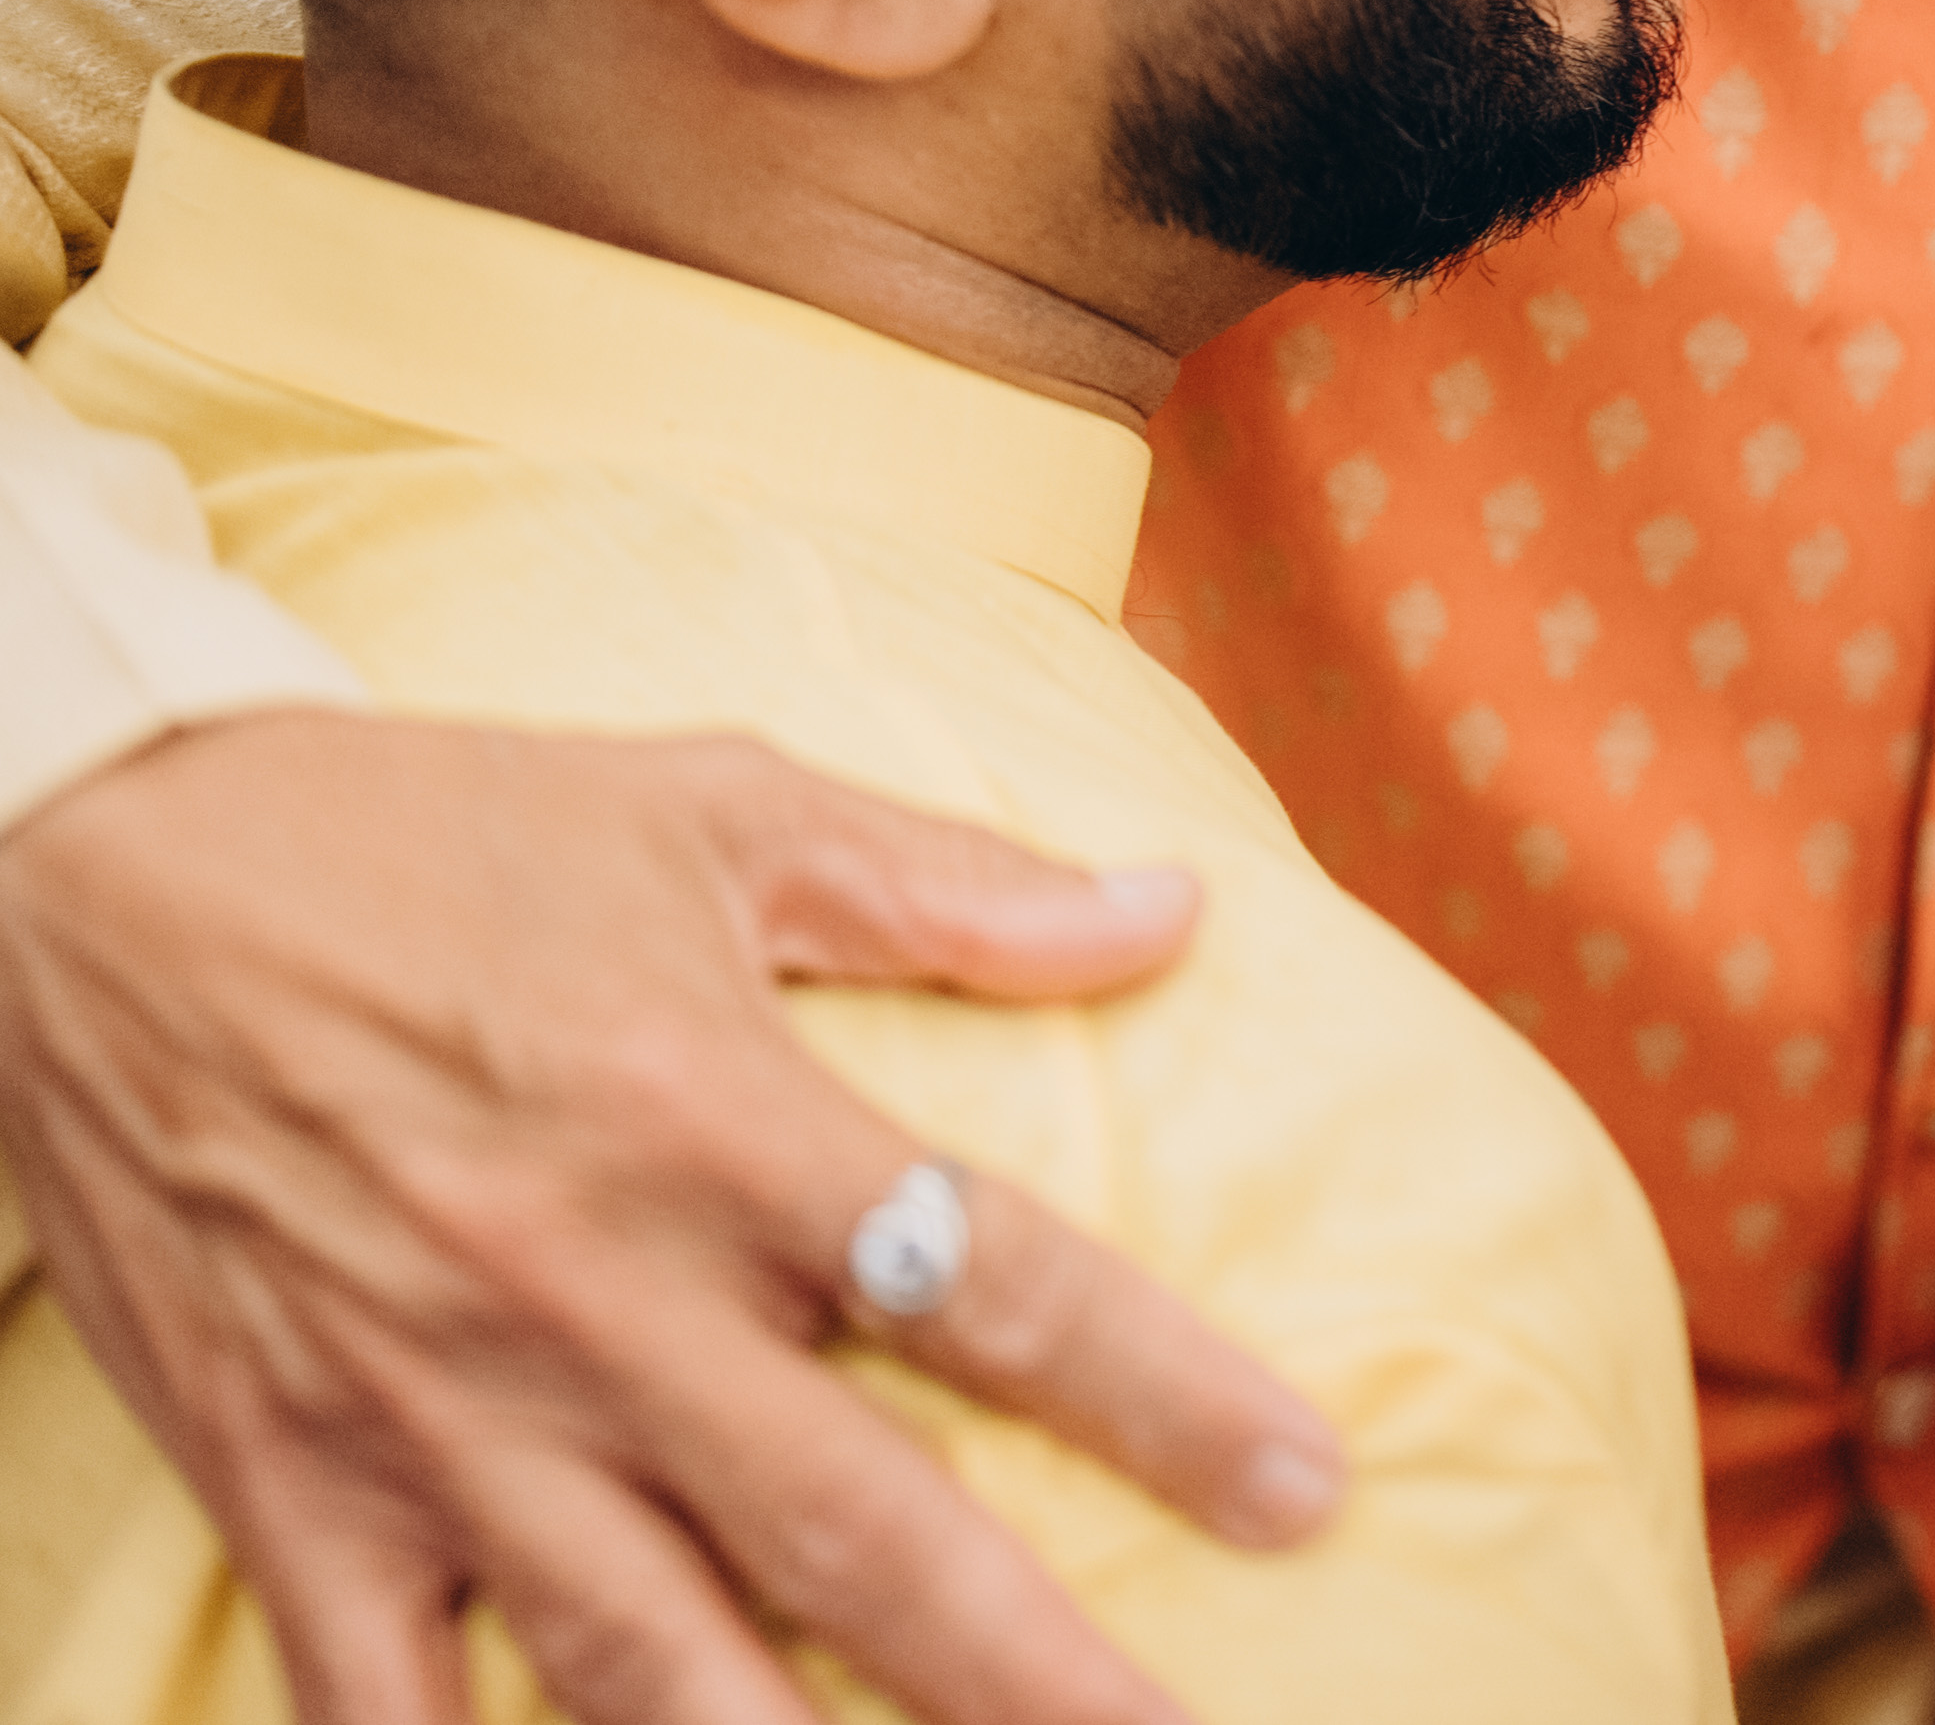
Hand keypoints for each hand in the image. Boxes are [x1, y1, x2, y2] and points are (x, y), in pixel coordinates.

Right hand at [0, 710, 1345, 1724]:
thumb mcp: (711, 805)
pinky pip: (381, 1699)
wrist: (88, 873)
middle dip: (1025, 1668)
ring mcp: (435, 1417)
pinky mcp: (289, 1486)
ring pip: (647, 1657)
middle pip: (854, 1530)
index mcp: (720, 1123)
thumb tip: (1169, 911)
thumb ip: (950, 885)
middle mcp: (596, 1299)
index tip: (1308, 1490)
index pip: (991, 1288)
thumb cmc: (426, 834)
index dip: (1164, 1399)